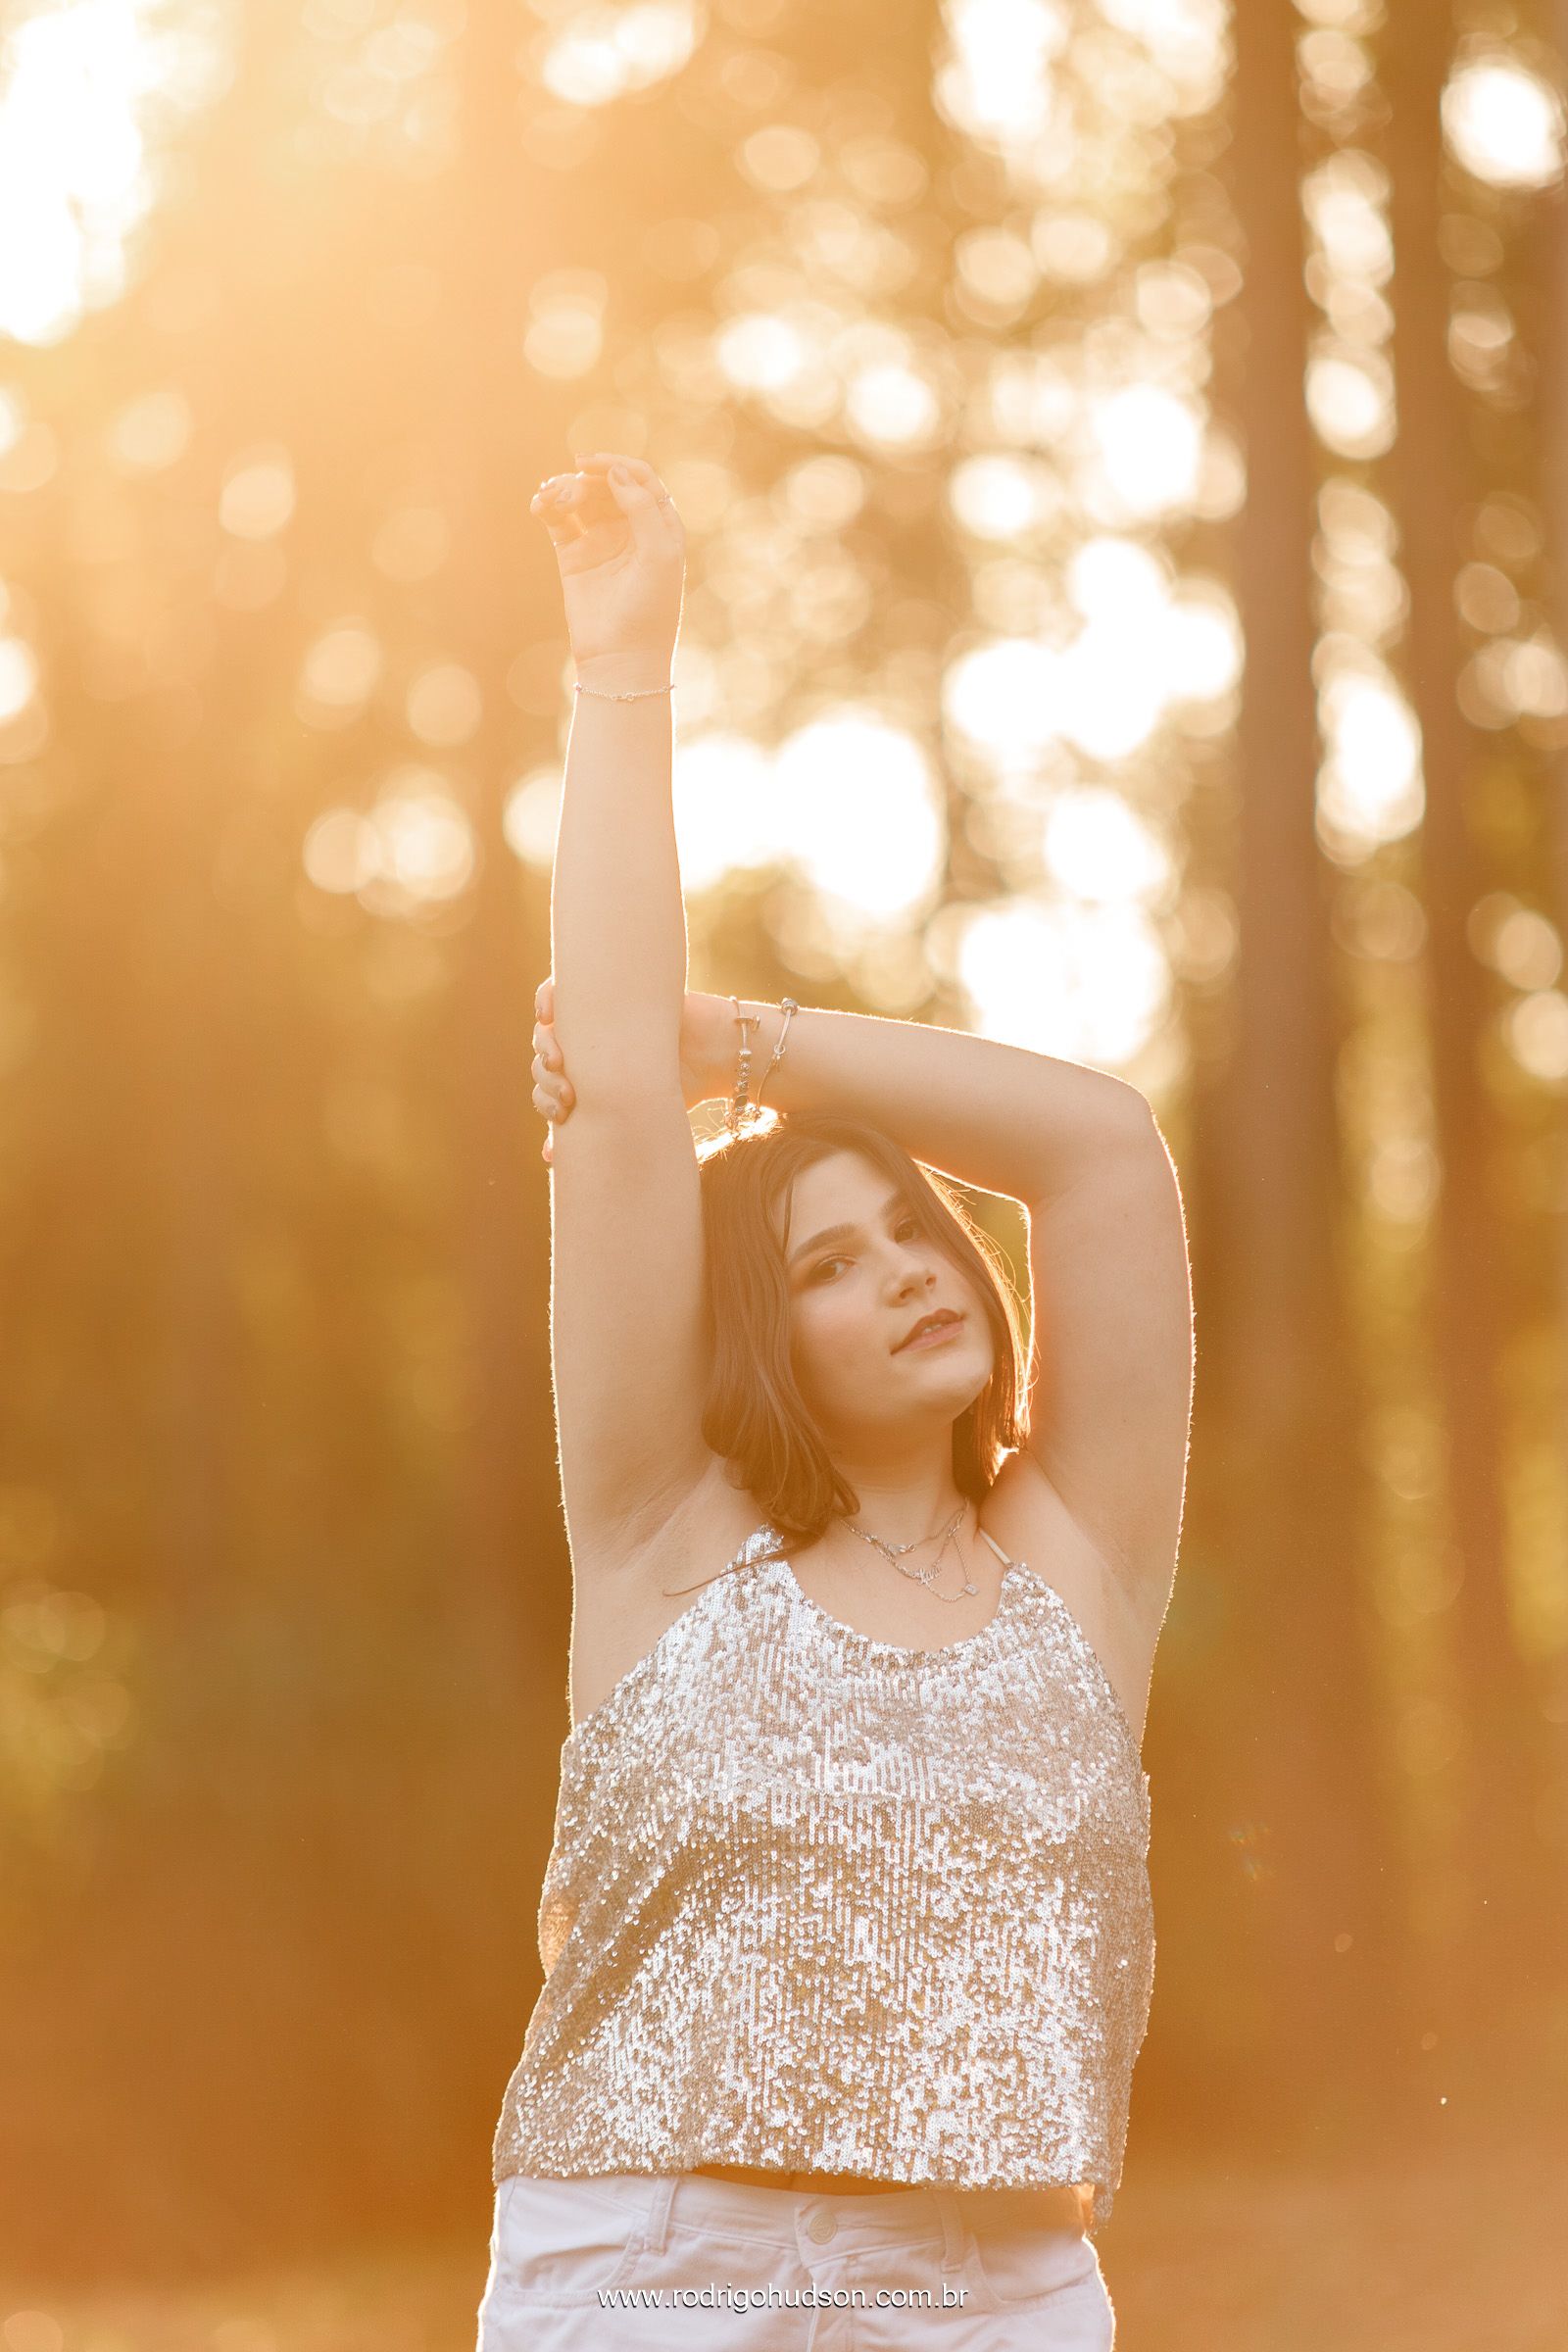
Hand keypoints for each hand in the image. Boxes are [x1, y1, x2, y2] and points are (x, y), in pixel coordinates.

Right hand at [528, 451, 684, 686]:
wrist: (620, 658)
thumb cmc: (649, 610)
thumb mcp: (658, 555)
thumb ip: (642, 508)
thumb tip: (616, 473)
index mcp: (659, 526)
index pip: (639, 478)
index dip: (616, 464)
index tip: (590, 464)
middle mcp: (630, 529)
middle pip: (607, 484)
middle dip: (587, 481)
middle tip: (572, 495)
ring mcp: (600, 541)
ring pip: (580, 497)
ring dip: (565, 488)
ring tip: (554, 500)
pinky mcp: (573, 556)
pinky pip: (558, 519)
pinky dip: (547, 505)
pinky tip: (540, 504)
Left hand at [531, 977, 722, 1161]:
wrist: (714, 1054)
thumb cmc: (681, 1088)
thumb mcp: (636, 1117)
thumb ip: (596, 1132)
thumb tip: (548, 1155)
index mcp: (588, 1078)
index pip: (547, 1088)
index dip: (545, 1101)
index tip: (563, 1116)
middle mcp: (584, 1049)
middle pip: (543, 1059)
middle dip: (546, 1079)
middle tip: (566, 1094)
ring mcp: (589, 1020)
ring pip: (545, 1029)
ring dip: (543, 1045)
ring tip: (558, 1061)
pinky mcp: (600, 993)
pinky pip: (557, 989)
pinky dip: (545, 998)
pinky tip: (547, 1015)